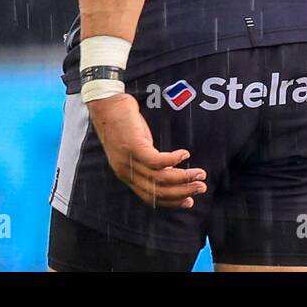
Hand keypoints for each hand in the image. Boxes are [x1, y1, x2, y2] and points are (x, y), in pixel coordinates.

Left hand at [87, 93, 207, 208]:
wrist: (106, 105)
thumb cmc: (123, 125)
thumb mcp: (135, 149)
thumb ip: (148, 162)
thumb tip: (170, 171)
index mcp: (127, 175)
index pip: (151, 197)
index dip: (172, 202)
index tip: (189, 201)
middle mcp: (127, 172)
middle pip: (158, 191)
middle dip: (183, 192)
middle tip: (201, 188)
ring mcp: (129, 160)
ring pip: (160, 177)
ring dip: (184, 177)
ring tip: (199, 174)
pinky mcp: (133, 146)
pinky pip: (156, 160)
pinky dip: (173, 160)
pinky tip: (185, 155)